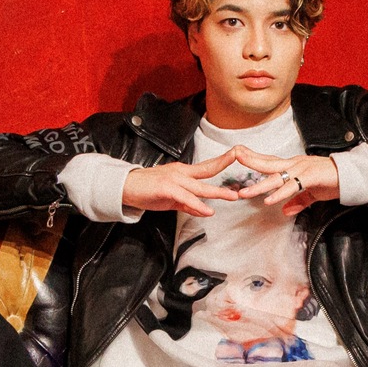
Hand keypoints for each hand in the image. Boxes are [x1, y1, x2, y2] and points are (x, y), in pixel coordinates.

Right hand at [120, 151, 242, 217]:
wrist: (125, 188)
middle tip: (241, 161)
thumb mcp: (172, 199)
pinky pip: (185, 198)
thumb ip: (188, 204)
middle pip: (207, 170)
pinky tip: (207, 210)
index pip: (206, 167)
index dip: (222, 162)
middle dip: (225, 165)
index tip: (236, 156)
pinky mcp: (166, 189)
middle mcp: (180, 173)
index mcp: (183, 172)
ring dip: (217, 192)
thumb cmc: (147, 191)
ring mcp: (173, 180)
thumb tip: (204, 210)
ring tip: (232, 197)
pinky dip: (197, 205)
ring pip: (199, 187)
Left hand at [229, 146, 340, 217]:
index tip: (238, 155)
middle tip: (233, 156)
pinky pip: (292, 187)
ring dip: (259, 185)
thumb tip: (285, 211)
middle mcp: (295, 164)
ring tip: (244, 192)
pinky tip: (268, 200)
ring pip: (276, 177)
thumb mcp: (312, 193)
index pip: (270, 162)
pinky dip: (279, 194)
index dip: (255, 159)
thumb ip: (298, 201)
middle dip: (250, 161)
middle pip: (268, 163)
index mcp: (294, 166)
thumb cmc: (332, 181)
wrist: (352, 177)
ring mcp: (302, 169)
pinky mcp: (311, 177)